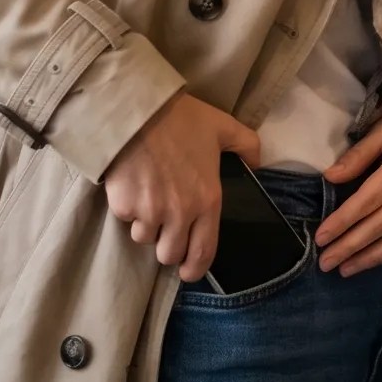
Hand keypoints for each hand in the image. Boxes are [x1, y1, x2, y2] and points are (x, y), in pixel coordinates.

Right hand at [102, 92, 261, 282]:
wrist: (135, 111)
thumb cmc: (181, 119)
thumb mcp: (223, 127)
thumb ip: (247, 145)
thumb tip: (258, 164)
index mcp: (207, 201)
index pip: (203, 252)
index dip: (196, 268)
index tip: (189, 271)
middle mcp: (179, 213)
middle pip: (169, 255)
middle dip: (167, 247)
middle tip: (166, 229)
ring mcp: (149, 212)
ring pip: (144, 238)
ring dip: (146, 226)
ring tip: (149, 199)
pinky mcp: (123, 206)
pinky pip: (126, 218)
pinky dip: (128, 208)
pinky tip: (133, 185)